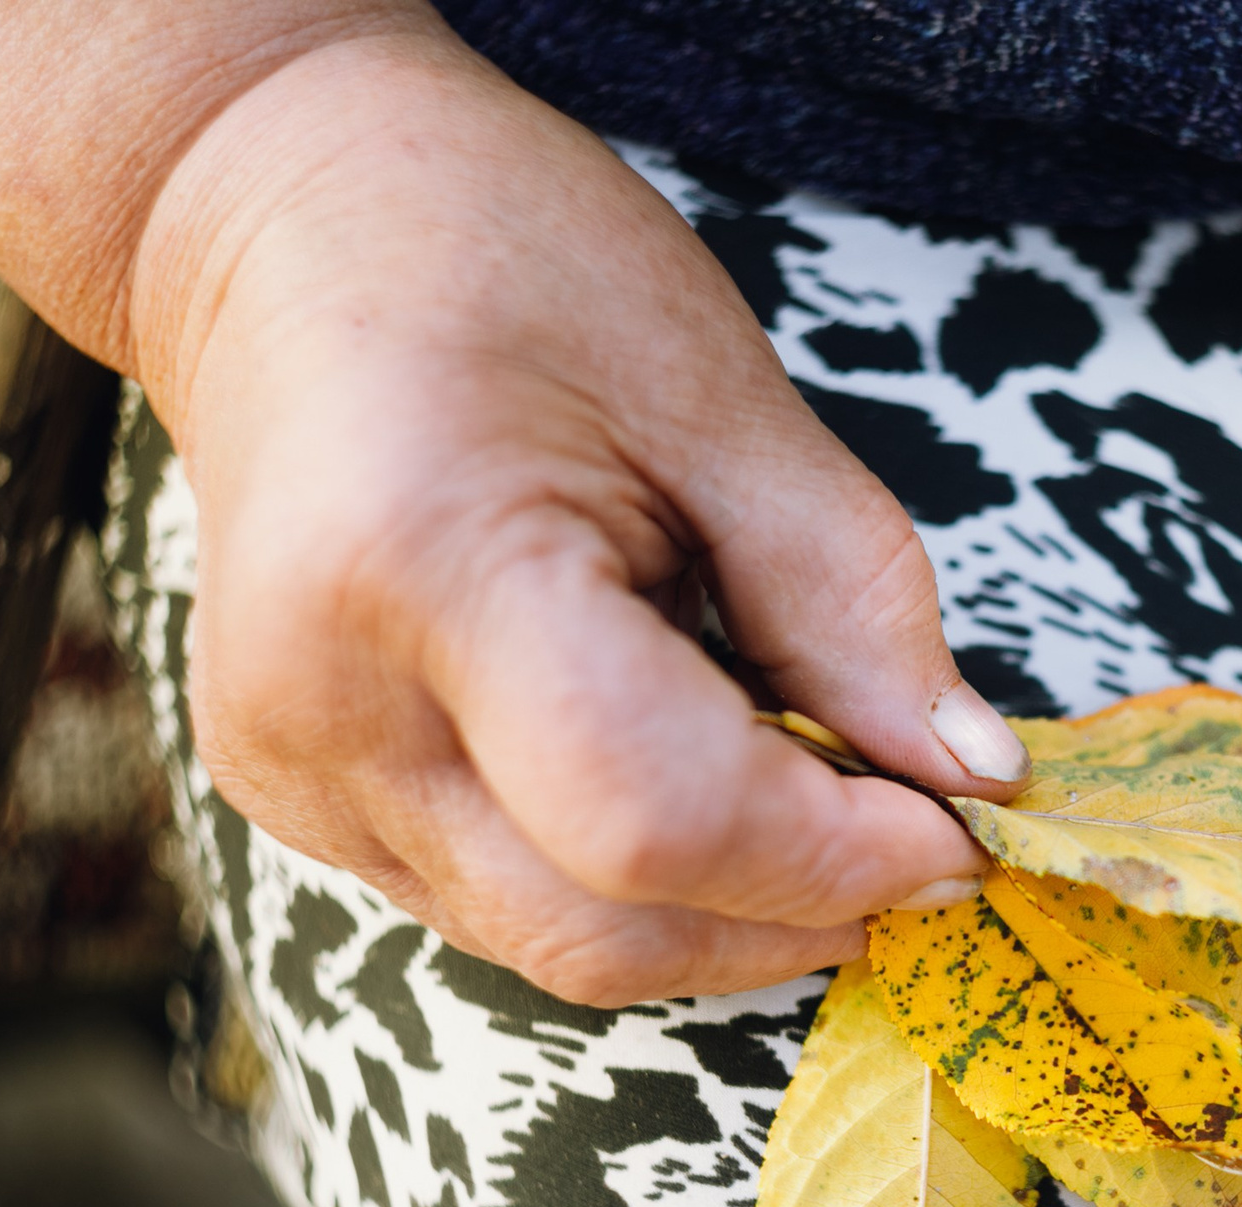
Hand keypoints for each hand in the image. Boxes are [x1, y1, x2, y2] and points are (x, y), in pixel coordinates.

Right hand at [127, 31, 1027, 1002]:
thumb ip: (855, 607)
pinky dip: (646, 881)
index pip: (658, 818)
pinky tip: (704, 774)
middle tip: (924, 830)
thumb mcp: (722, 400)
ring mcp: (296, 777)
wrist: (268, 223)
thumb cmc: (497, 259)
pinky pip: (513, 905)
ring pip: (565, 948)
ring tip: (819, 791)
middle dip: (800, 905)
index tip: (963, 828)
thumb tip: (973, 780)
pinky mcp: (303, 804)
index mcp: (421, 568)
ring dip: (733, 906)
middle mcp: (325, 709)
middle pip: (608, 927)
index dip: (837, 856)